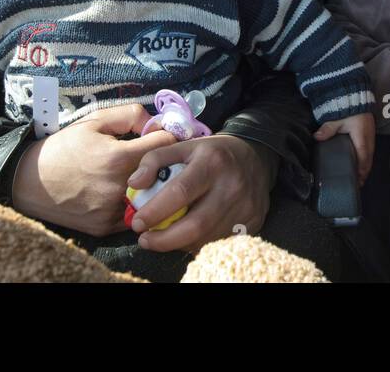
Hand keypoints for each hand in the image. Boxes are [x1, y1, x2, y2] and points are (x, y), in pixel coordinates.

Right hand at [10, 104, 177, 236]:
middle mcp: (120, 188)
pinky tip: (124, 192)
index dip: (167, 134)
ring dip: (153, 184)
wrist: (29, 182)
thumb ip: (131, 115)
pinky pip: (134, 214)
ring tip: (142, 174)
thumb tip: (158, 122)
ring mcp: (114, 211)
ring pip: (152, 196)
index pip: (167, 144)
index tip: (162, 134)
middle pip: (164, 172)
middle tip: (154, 154)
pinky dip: (135, 203)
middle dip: (163, 160)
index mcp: (119, 158)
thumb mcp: (95, 120)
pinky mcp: (106, 228)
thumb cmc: (63, 147)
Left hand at [125, 135, 278, 252]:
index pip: (180, 192)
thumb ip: (154, 159)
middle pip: (196, 224)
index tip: (138, 222)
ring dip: (179, 243)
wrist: (256, 157)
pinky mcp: (253, 222)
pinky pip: (219, 242)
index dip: (155, 211)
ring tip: (164, 237)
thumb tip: (134, 184)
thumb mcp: (184, 146)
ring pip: (206, 238)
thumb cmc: (213, 153)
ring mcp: (246, 206)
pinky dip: (198, 243)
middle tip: (145, 240)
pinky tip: (188, 236)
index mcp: (212, 162)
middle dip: (164, 239)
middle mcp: (232, 185)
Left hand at [314, 113, 374, 184]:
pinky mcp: (369, 134)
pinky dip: (366, 159)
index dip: (361, 172)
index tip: (357, 182)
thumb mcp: (336, 120)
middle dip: (364, 173)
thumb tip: (316, 137)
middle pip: (369, 161)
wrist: (355, 95)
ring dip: (365, 167)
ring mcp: (371, 137)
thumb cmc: (348, 109)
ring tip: (358, 177)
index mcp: (362, 139)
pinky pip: (369, 151)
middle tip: (357, 184)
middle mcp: (369, 140)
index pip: (363, 159)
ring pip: (370, 156)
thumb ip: (327, 130)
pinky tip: (360, 163)